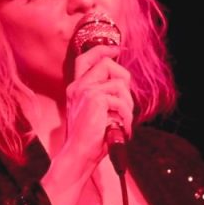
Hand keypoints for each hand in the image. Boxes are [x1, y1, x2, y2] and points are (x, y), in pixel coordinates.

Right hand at [63, 44, 133, 166]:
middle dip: (124, 80)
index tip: (117, 49)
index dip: (102, 50)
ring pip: (119, 83)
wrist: (79, 154)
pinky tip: (121, 129)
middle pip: (107, 64)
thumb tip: (122, 83)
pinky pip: (122, 101)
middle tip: (125, 103)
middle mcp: (78, 87)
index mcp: (76, 88)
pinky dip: (126, 117)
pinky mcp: (95, 99)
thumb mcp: (96, 113)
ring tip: (122, 121)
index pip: (86, 59)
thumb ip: (104, 95)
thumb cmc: (90, 138)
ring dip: (127, 105)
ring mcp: (86, 91)